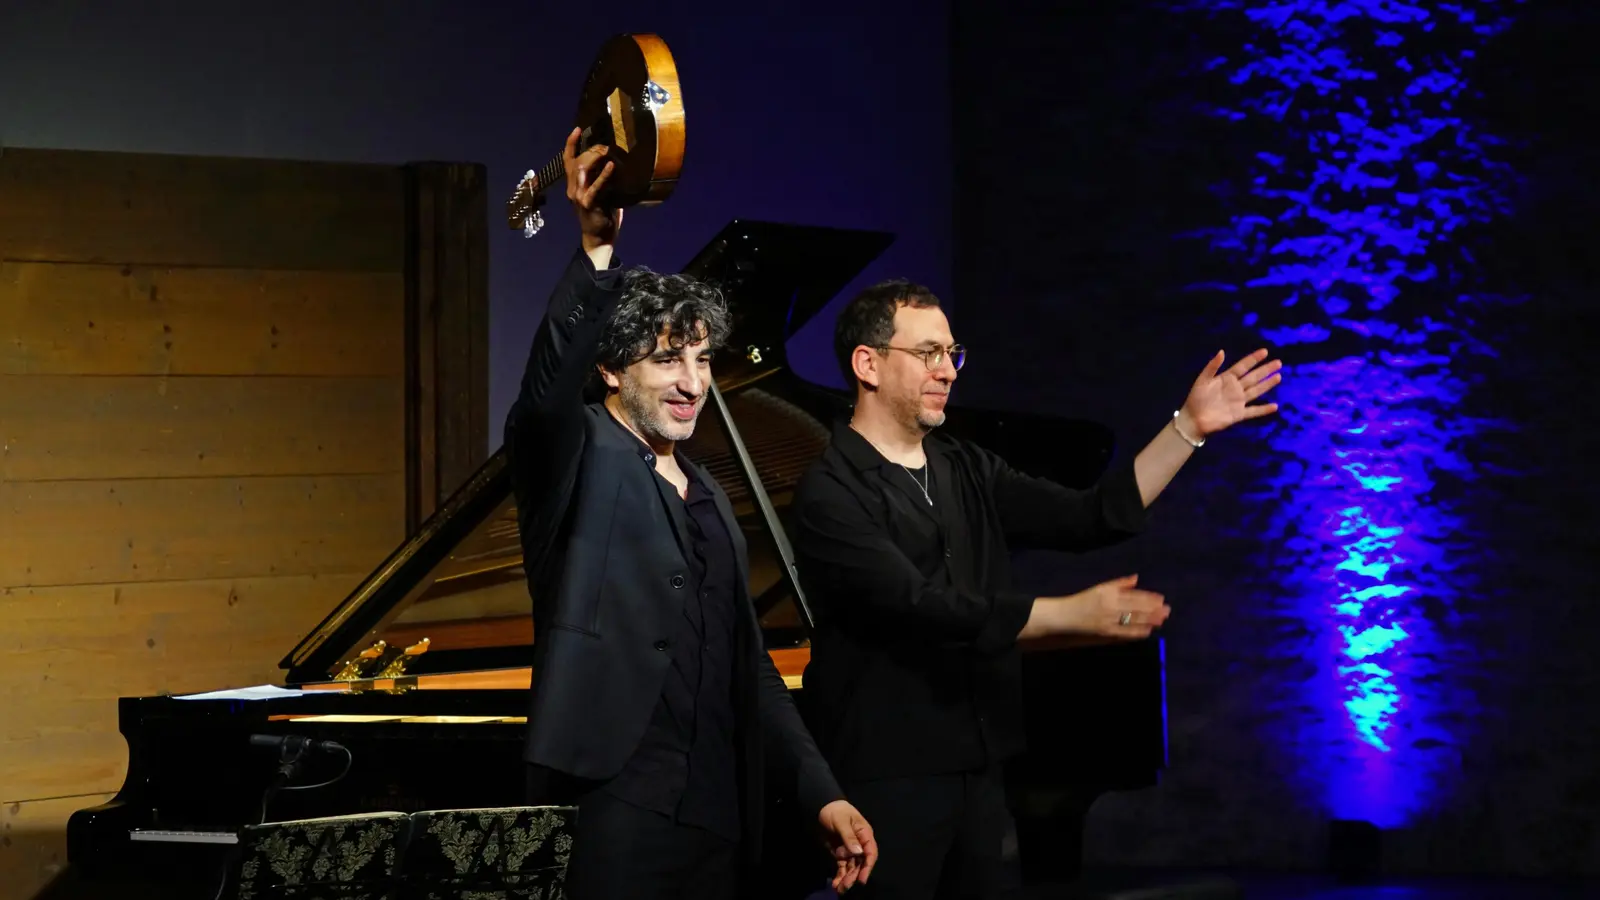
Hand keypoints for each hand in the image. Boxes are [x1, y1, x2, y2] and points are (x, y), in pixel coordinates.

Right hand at [562, 127, 622, 253]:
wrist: (600, 239)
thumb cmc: (603, 216)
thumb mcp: (602, 193)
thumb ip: (603, 179)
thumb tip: (616, 161)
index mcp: (574, 185)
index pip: (568, 160)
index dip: (571, 144)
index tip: (577, 129)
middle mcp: (573, 189)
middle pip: (576, 162)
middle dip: (590, 150)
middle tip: (605, 145)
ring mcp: (579, 196)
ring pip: (581, 170)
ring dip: (594, 158)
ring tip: (606, 151)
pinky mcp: (588, 204)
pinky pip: (595, 187)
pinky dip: (603, 175)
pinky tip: (611, 166)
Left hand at [817, 799, 876, 891]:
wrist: (822, 808)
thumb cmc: (835, 811)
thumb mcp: (841, 821)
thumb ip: (849, 837)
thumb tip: (858, 852)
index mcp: (864, 834)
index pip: (870, 852)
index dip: (867, 866)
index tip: (862, 878)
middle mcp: (860, 844)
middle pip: (861, 863)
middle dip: (854, 875)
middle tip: (846, 886)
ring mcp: (850, 850)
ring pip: (852, 868)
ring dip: (847, 878)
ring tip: (839, 889)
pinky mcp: (841, 854)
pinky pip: (843, 867)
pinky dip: (840, 875)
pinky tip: (836, 884)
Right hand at [1063, 575, 1169, 639]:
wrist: (1066, 616)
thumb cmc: (1083, 600)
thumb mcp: (1100, 587)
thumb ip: (1120, 583)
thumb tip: (1136, 578)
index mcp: (1110, 593)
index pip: (1134, 595)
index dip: (1149, 597)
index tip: (1161, 599)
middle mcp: (1111, 607)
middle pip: (1137, 608)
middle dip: (1154, 610)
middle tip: (1167, 610)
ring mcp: (1110, 621)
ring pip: (1134, 620)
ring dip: (1150, 620)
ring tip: (1162, 619)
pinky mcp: (1107, 633)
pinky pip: (1126, 633)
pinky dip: (1139, 632)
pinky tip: (1149, 630)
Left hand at [1179, 348, 1281, 438]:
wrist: (1192, 419)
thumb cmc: (1195, 398)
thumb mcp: (1202, 380)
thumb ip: (1212, 367)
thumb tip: (1222, 351)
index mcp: (1226, 379)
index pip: (1243, 366)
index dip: (1253, 359)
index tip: (1265, 351)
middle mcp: (1235, 388)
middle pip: (1253, 377)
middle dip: (1265, 370)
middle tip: (1278, 362)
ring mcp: (1238, 402)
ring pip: (1256, 391)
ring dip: (1267, 384)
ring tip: (1278, 377)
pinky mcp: (1239, 414)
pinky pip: (1254, 411)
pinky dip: (1264, 410)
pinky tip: (1274, 406)